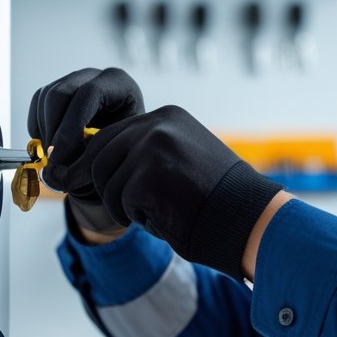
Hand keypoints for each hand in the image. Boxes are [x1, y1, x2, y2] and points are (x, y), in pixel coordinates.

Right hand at [27, 68, 144, 233]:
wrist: (117, 144)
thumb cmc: (121, 147)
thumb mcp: (115, 151)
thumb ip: (91, 158)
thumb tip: (57, 170)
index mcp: (118, 83)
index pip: (89, 94)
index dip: (72, 126)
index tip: (62, 158)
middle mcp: (94, 76)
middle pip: (61, 93)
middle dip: (54, 132)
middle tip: (55, 163)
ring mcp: (72, 80)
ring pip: (45, 100)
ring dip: (45, 133)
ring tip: (55, 159)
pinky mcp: (55, 90)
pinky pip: (37, 105)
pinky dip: (38, 129)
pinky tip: (50, 147)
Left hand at [57, 105, 282, 279]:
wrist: (247, 219)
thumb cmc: (216, 199)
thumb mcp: (180, 160)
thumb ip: (144, 154)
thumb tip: (89, 165)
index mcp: (166, 117)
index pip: (110, 136)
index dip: (100, 166)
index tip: (99, 186)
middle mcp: (158, 124)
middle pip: (99, 156)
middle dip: (105, 187)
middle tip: (126, 210)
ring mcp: (153, 147)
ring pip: (106, 182)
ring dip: (124, 207)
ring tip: (158, 212)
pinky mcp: (149, 175)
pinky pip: (121, 203)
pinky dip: (139, 219)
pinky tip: (168, 218)